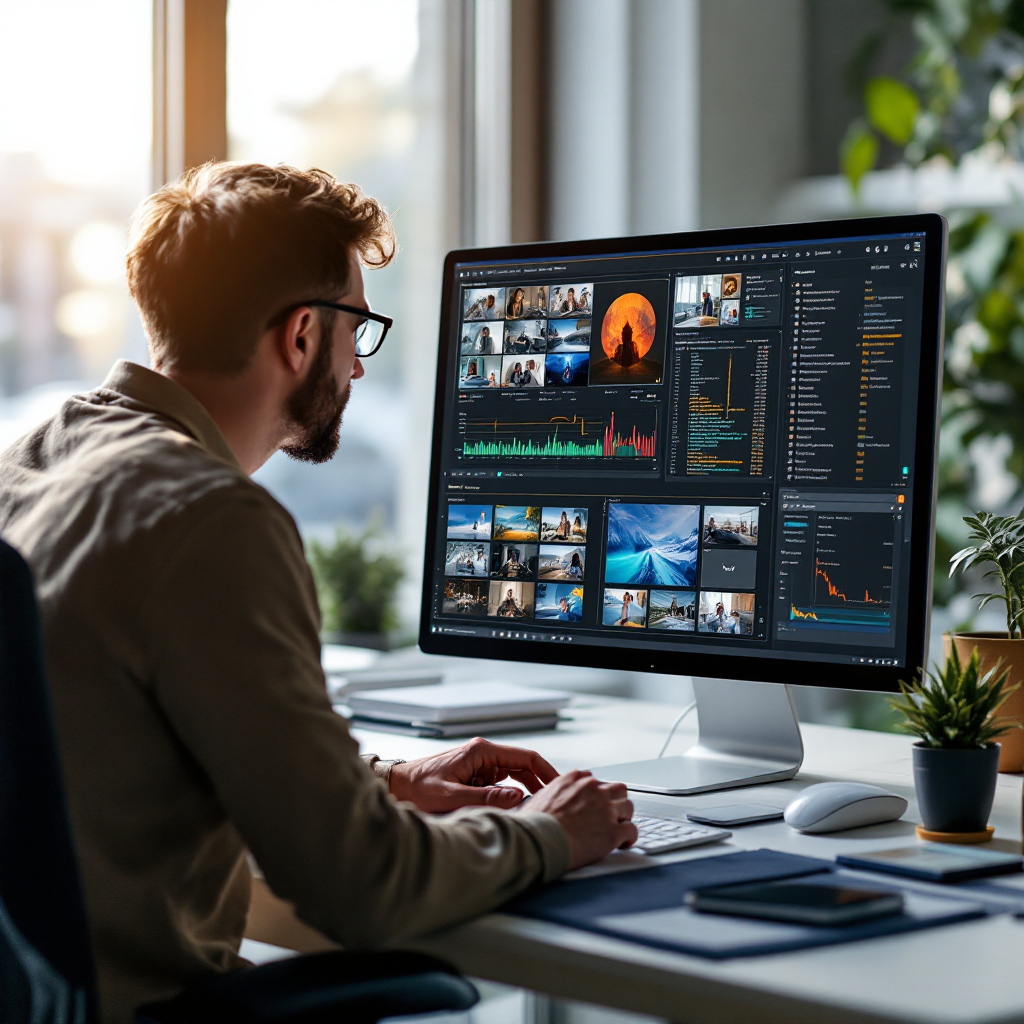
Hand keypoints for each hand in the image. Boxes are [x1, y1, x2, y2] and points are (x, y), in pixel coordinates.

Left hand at [388, 737, 558, 812]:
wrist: (398, 785)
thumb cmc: (419, 788)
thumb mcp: (451, 796)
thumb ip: (485, 798)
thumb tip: (517, 797)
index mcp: (482, 752)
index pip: (526, 757)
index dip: (547, 771)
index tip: (562, 786)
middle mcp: (484, 754)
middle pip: (524, 766)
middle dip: (540, 783)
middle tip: (556, 802)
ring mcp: (480, 763)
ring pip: (514, 775)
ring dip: (525, 791)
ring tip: (538, 810)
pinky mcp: (475, 774)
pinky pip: (501, 783)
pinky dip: (510, 795)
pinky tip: (514, 810)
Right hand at [522, 770, 636, 869]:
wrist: (540, 840)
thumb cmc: (534, 824)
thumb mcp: (538, 797)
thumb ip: (551, 793)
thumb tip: (549, 799)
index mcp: (574, 780)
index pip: (594, 780)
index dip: (596, 794)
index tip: (594, 803)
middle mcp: (593, 790)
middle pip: (617, 789)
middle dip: (615, 802)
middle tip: (611, 814)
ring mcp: (605, 810)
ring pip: (628, 807)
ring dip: (624, 818)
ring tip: (618, 830)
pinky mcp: (613, 831)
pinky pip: (632, 831)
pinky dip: (629, 838)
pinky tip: (623, 843)